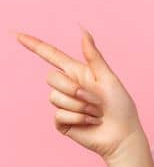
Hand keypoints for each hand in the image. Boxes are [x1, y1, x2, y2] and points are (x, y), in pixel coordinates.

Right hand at [14, 27, 143, 160]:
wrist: (122, 134)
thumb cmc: (121, 106)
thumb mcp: (109, 79)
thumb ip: (94, 57)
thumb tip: (83, 31)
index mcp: (79, 73)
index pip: (51, 56)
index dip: (34, 45)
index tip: (17, 34)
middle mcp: (68, 86)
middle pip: (51, 78)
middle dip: (74, 89)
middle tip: (96, 100)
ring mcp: (64, 104)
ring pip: (55, 97)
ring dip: (80, 106)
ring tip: (96, 113)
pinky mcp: (62, 121)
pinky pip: (59, 115)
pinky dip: (78, 118)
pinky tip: (91, 122)